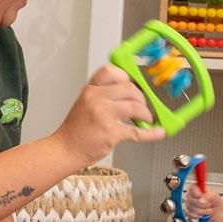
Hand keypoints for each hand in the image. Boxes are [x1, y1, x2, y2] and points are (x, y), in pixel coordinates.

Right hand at [52, 65, 166, 163]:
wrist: (65, 149)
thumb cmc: (75, 130)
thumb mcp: (84, 104)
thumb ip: (103, 96)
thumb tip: (129, 93)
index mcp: (90, 90)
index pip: (111, 71)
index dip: (126, 77)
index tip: (134, 84)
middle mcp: (96, 99)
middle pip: (129, 88)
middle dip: (141, 98)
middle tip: (143, 106)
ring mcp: (103, 115)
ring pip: (136, 106)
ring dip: (146, 114)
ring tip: (146, 119)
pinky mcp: (111, 133)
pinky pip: (137, 131)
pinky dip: (151, 133)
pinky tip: (157, 132)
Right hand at [184, 184, 221, 219]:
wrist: (216, 212)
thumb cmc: (214, 202)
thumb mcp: (214, 196)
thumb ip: (208, 195)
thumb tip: (201, 199)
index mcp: (197, 188)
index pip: (192, 187)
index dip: (196, 192)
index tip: (201, 196)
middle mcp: (191, 195)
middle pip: (191, 199)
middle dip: (203, 204)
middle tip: (209, 204)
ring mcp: (189, 204)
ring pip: (192, 208)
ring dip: (203, 211)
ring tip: (208, 210)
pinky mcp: (189, 212)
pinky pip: (191, 215)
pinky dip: (199, 216)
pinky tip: (203, 214)